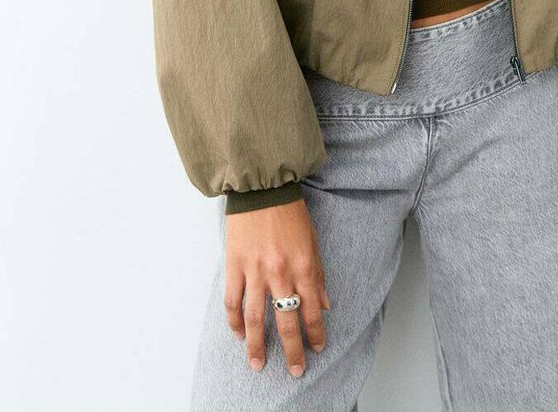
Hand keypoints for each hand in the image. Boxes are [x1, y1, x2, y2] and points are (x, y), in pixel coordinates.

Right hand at [224, 197, 330, 376]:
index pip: (312, 311)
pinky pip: (233, 301)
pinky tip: (239, 333)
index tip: (317, 349)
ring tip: (258, 364)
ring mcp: (255, 271)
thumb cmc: (290, 212)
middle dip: (292, 350)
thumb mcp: (313, 241)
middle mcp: (281, 273)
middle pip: (286, 321)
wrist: (262, 186)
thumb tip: (325, 305)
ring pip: (256, 318)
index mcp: (304, 266)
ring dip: (257, 345)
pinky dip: (234, 321)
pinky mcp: (234, 265)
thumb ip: (319, 274)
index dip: (315, 334)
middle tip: (295, 371)